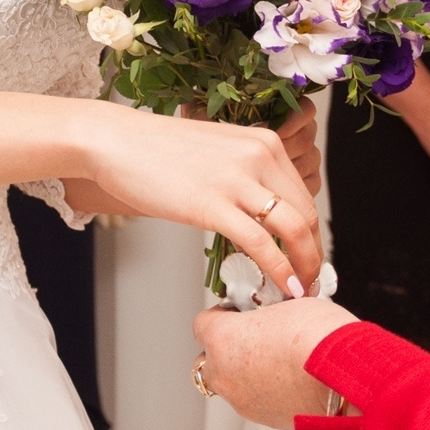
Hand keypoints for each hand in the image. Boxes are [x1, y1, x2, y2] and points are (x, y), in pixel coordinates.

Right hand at [86, 104, 322, 299]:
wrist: (115, 141)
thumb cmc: (155, 148)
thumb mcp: (217, 151)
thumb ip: (245, 174)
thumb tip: (260, 212)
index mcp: (264, 142)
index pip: (304, 195)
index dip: (311, 233)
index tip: (307, 256)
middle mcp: (259, 155)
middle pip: (307, 214)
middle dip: (313, 253)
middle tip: (310, 279)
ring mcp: (237, 179)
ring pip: (294, 229)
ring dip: (305, 265)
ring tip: (302, 289)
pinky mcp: (212, 204)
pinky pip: (261, 244)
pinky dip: (279, 271)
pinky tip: (284, 288)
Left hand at [191, 297, 358, 429]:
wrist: (346, 378)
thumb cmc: (319, 338)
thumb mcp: (290, 304)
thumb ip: (268, 313)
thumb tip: (272, 317)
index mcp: (221, 339)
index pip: (203, 323)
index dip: (223, 315)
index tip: (239, 313)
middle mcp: (224, 373)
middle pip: (211, 357)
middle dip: (229, 348)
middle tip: (257, 337)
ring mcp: (241, 400)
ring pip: (230, 382)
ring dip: (245, 371)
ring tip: (277, 359)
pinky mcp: (263, 419)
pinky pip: (252, 400)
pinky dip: (263, 390)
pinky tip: (287, 378)